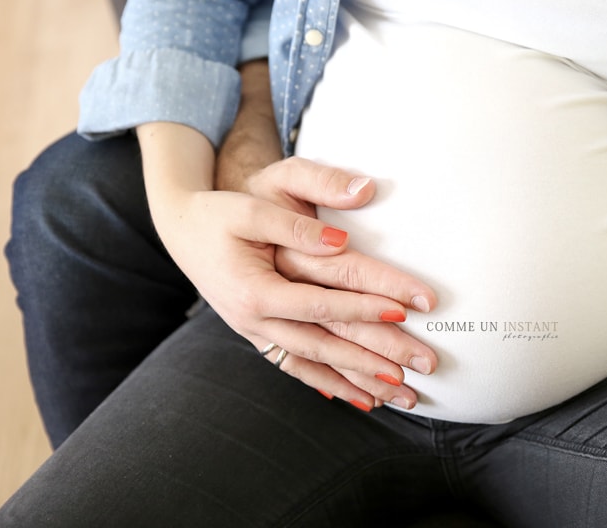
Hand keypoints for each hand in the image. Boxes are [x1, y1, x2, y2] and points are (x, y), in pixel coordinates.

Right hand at [139, 122, 437, 411]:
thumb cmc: (219, 213)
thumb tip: (344, 236)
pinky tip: (362, 400)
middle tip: (424, 364)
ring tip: (404, 395)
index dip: (365, 306)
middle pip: (326, 343)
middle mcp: (256, 320)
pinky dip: (331, 384)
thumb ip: (297, 223)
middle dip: (378, 356)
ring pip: (316, 364)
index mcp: (256, 289)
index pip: (322, 302)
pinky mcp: (260, 335)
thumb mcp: (252, 206)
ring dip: (361, 381)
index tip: (406, 309)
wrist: (182, 230)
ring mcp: (257, 332)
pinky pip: (298, 367)